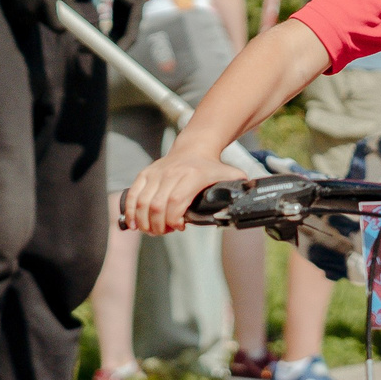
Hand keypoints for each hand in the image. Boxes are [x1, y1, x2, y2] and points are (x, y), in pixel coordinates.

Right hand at [123, 151, 246, 234]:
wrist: (194, 147)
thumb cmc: (212, 167)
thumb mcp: (229, 174)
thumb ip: (239, 187)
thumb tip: (250, 198)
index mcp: (192, 176)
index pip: (175, 201)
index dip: (173, 219)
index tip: (179, 228)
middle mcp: (171, 173)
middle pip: (156, 206)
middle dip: (158, 226)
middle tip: (165, 232)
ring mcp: (156, 173)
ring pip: (142, 202)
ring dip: (144, 222)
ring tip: (153, 230)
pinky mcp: (145, 174)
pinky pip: (132, 194)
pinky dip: (131, 211)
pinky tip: (135, 224)